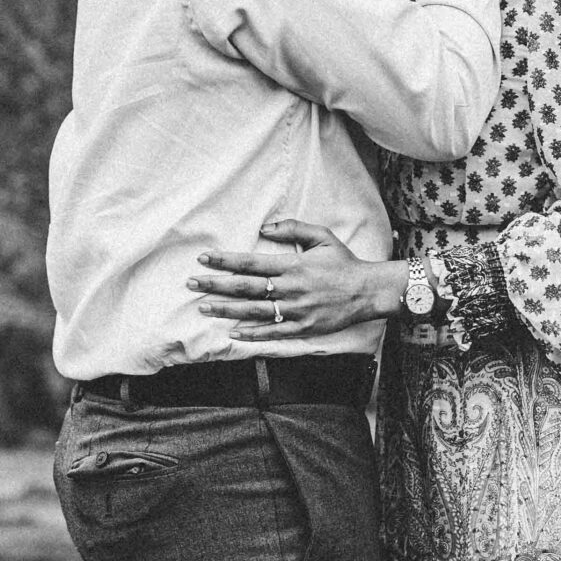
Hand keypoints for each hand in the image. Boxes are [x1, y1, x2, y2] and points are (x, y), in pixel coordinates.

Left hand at [187, 220, 406, 342]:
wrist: (368, 291)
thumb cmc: (343, 262)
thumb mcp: (322, 236)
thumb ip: (292, 228)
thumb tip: (264, 227)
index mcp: (292, 265)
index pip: (250, 262)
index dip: (225, 261)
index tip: (204, 259)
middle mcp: (290, 288)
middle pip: (245, 288)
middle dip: (216, 285)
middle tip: (192, 284)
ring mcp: (296, 310)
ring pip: (254, 311)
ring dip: (227, 310)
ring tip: (205, 307)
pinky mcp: (303, 328)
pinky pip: (272, 332)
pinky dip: (252, 334)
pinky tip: (233, 333)